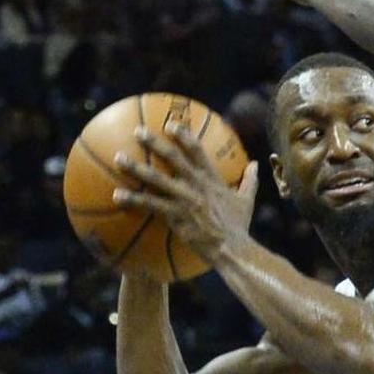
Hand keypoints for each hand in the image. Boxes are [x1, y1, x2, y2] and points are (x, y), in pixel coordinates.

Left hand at [113, 123, 258, 263]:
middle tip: (138, 131)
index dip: (184, 136)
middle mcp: (197, 185)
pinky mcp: (176, 216)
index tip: (171, 124)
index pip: (198, 151)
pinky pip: (150, 205)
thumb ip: (250, 180)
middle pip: (173, 158)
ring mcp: (185, 200)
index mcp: (213, 180)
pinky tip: (116, 195)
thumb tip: (257, 164)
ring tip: (119, 158)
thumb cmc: (238, 227)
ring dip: (136, 168)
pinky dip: (133, 200)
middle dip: (155, 143)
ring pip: (157, 180)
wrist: (232, 248)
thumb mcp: (247, 200)